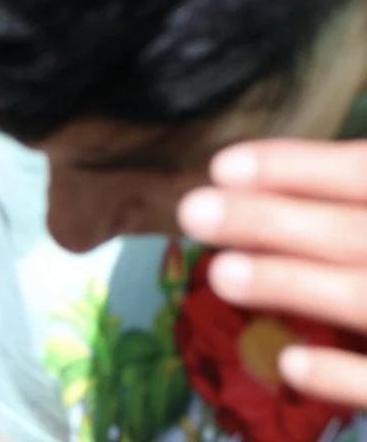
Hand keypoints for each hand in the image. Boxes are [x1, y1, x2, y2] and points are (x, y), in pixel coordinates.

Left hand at [177, 139, 366, 409]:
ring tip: (222, 274)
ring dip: (292, 284)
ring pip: (365, 299)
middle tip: (193, 212)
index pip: (364, 170)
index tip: (222, 167)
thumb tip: (256, 179)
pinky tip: (288, 364)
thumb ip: (347, 196)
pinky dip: (343, 376)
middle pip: (354, 235)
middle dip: (270, 221)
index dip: (296, 167)